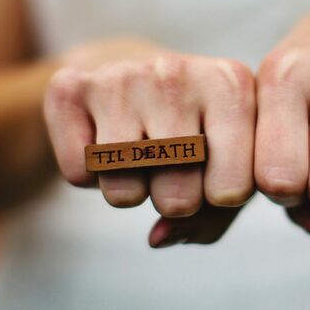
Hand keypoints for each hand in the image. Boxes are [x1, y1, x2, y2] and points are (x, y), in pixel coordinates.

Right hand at [43, 38, 255, 246]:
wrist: (132, 74)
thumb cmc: (195, 131)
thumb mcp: (226, 166)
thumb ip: (213, 218)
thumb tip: (158, 236)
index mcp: (234, 86)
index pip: (239, 189)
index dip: (224, 199)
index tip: (219, 173)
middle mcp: (179, 73)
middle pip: (180, 198)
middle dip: (177, 201)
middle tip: (173, 165)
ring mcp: (123, 76)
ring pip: (124, 192)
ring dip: (131, 190)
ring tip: (140, 152)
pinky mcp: (70, 87)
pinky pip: (78, 174)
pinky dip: (89, 177)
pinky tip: (104, 139)